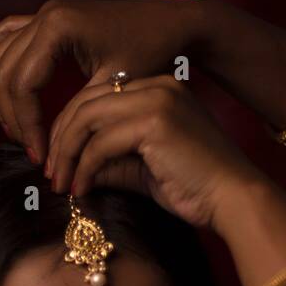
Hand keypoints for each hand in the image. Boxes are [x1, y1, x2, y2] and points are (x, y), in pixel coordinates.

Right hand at [0, 0, 206, 163]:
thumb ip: (78, 114)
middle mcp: (44, 14)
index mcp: (58, 27)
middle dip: (13, 119)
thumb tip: (53, 150)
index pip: (22, 86)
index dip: (27, 127)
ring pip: (0, 60)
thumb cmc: (151, 55)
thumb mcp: (116, 89)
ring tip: (19, 134)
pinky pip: (5, 34)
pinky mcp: (47, 18)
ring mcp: (42, 14)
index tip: (41, 157)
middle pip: (4, 75)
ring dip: (2, 99)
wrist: (172, 23)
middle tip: (33, 152)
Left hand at [48, 74, 261, 234]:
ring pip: (88, 117)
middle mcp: (158, 85)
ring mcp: (158, 99)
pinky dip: (83, 167)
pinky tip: (80, 189)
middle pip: (87, 101)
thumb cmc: (195, 190)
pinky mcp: (156, 121)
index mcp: (158, 89)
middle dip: (61, 139)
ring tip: (60, 183)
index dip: (70, 129)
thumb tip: (72, 170)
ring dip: (67, 153)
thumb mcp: (142, 172)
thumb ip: (109, 164)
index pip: (98, 97)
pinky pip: (101, 141)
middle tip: (50, 174)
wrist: (235, 200)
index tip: (57, 163)